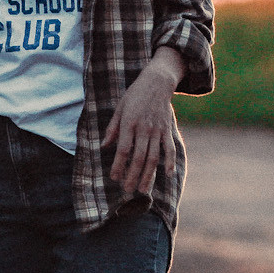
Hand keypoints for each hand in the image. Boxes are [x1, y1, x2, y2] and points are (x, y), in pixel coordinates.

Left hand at [103, 47, 182, 202]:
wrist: (157, 82)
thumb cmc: (135, 95)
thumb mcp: (119, 108)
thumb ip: (112, 129)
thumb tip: (103, 147)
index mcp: (129, 123)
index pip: (123, 149)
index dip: (119, 165)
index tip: (114, 178)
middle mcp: (144, 128)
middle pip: (139, 157)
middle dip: (132, 175)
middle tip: (128, 190)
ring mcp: (157, 130)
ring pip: (154, 156)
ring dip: (148, 174)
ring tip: (143, 189)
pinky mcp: (167, 130)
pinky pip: (170, 148)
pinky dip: (170, 161)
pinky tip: (168, 174)